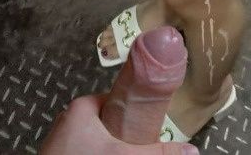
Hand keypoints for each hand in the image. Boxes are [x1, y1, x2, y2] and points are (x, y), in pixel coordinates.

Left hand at [40, 92, 196, 154]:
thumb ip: (158, 153)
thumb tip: (191, 152)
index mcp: (81, 108)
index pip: (116, 100)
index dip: (134, 114)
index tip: (148, 127)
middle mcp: (66, 121)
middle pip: (107, 123)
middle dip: (123, 138)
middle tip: (136, 150)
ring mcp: (59, 144)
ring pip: (94, 142)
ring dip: (109, 150)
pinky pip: (82, 152)